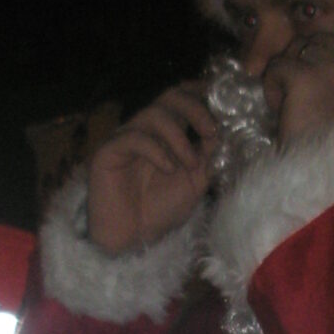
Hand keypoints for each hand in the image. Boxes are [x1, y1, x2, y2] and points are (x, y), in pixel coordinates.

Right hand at [85, 84, 216, 252]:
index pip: (183, 98)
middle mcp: (147, 129)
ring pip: (154, 113)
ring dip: (178, 137)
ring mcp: (127, 137)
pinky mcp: (109, 151)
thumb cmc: (161, 210)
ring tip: (189, 163)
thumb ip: (208, 154)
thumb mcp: (196, 180)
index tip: (224, 105)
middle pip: (170, 96)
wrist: (133, 238)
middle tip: (211, 130)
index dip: (202, 95)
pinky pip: (134, 137)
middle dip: (195, 109)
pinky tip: (168, 169)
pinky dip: (157, 151)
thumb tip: (225, 129)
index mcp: (168, 133)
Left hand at [265, 30, 333, 145]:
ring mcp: (331, 68)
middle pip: (316, 41)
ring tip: (287, 104)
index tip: (313, 94)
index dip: (318, 66)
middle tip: (293, 95)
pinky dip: (271, 88)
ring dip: (286, 73)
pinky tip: (280, 111)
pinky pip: (276, 67)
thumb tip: (316, 78)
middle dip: (300, 61)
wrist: (332, 176)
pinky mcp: (304, 76)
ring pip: (295, 50)